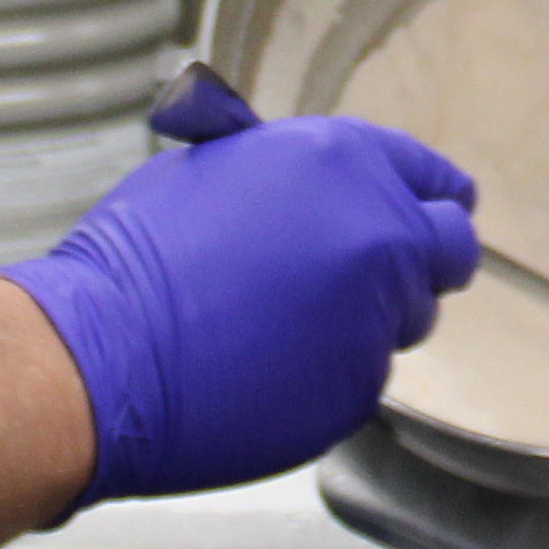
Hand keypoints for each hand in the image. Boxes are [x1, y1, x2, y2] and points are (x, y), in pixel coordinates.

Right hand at [0, 105, 480, 506]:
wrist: (101, 353)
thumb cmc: (135, 262)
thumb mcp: (220, 169)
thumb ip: (300, 178)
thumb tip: (323, 189)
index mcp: (344, 162)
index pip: (437, 182)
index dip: (432, 201)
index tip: (436, 214)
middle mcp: (377, 234)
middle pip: (447, 253)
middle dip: (417, 264)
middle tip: (371, 277)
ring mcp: (374, 316)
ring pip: (405, 320)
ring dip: (368, 320)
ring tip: (283, 322)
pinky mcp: (357, 386)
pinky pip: (362, 375)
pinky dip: (329, 370)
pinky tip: (267, 363)